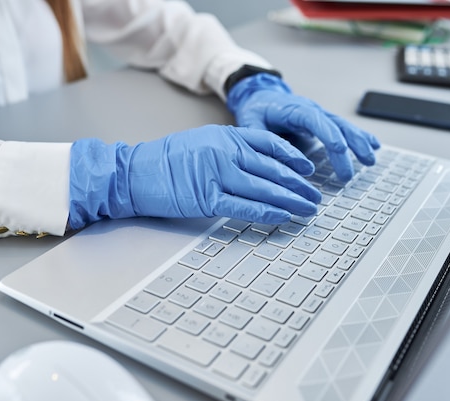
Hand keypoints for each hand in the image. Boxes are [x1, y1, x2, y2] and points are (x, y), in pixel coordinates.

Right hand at [68, 125, 321, 228]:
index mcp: (225, 136)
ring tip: (308, 208)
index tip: (308, 167)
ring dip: (291, 199)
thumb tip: (258, 166)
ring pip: (264, 187)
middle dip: (299, 183)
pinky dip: (268, 211)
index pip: (269, 144)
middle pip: (273, 167)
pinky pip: (244, 205)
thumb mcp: (202, 143)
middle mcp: (225, 152)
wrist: (133, 172)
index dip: (293, 157)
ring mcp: (216, 174)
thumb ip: (230, 151)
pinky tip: (284, 215)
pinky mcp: (206, 198)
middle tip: (315, 195)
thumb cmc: (166, 160)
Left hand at [227, 73, 380, 181]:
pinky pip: (343, 128)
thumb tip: (277, 163)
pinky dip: (359, 136)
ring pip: (344, 126)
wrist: (259, 95)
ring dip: (360, 141)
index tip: (341, 152)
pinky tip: (373, 145)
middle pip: (336, 124)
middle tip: (362, 163)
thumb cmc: (256, 110)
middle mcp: (311, 109)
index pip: (316, 120)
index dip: (330, 135)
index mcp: (293, 109)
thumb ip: (261, 141)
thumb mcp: (251, 124)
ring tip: (371, 159)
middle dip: (352, 144)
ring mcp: (319, 114)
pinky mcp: (322, 121)